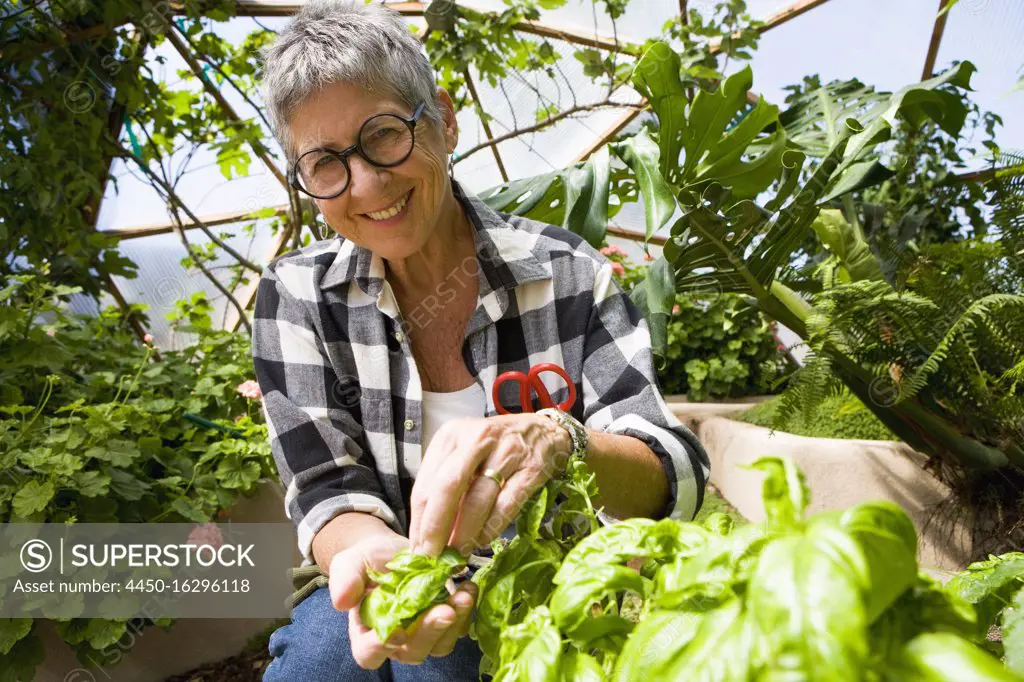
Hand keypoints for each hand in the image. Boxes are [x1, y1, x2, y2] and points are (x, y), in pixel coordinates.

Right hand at [328, 534, 477, 667]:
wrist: (394, 549)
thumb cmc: (368, 558)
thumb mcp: (351, 561)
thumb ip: (344, 578)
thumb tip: (341, 602)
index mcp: (366, 633)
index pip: (369, 653)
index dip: (382, 646)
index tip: (397, 630)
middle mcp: (396, 641)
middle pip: (412, 652)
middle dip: (430, 632)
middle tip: (445, 610)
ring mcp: (422, 634)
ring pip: (439, 645)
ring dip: (455, 623)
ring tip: (463, 594)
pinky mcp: (443, 622)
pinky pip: (457, 628)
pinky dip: (466, 611)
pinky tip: (468, 586)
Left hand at [408, 414, 571, 557]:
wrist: (543, 431)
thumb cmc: (495, 447)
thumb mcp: (463, 454)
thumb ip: (444, 487)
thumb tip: (427, 534)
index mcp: (451, 436)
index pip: (425, 486)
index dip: (419, 523)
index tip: (417, 549)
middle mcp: (476, 440)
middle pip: (447, 489)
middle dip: (436, 529)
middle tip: (431, 557)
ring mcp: (506, 453)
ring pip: (477, 500)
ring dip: (464, 534)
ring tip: (458, 554)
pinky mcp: (531, 469)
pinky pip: (506, 506)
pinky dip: (491, 528)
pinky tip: (483, 540)